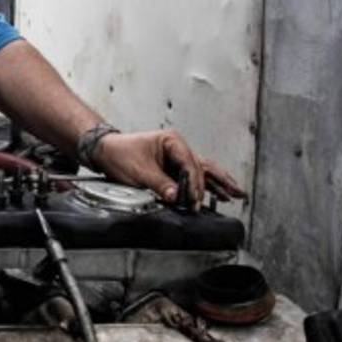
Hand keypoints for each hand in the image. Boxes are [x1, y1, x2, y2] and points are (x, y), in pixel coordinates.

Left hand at [92, 130, 246, 204]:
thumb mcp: (139, 171)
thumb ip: (160, 184)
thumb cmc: (119, 154)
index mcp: (172, 141)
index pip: (191, 164)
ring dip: (218, 183)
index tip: (194, 200)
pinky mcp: (172, 167)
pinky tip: (219, 193)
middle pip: (203, 166)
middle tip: (235, 194)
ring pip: (202, 171)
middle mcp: (177, 147)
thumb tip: (176, 196)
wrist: (105, 151)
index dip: (195, 184)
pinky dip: (205, 185)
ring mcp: (175, 157)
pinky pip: (193, 176)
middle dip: (219, 181)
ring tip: (237, 193)